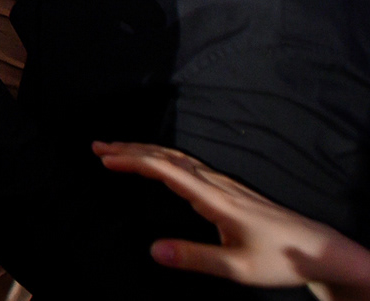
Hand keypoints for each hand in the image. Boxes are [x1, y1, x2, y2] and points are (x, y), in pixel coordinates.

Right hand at [92, 142, 369, 293]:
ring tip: (118, 151)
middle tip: (98, 147)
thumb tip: (153, 250)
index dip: (134, 162)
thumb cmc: (280, 260)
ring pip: (178, 158)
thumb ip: (195, 258)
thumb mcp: (238, 269)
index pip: (167, 170)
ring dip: (145, 151)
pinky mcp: (229, 189)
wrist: (318, 250)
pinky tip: (158, 163)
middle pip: (168, 157)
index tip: (105, 159)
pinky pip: (188, 164)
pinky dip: (163, 158)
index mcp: (215, 198)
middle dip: (131, 149)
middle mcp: (217, 184)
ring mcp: (224, 184)